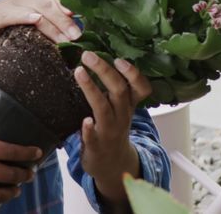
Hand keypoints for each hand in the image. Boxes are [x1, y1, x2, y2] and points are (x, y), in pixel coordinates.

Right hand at [0, 0, 81, 58]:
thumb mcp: (24, 31)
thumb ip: (42, 31)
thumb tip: (70, 42)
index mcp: (31, 2)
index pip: (57, 1)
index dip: (74, 8)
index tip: (91, 22)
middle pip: (50, 4)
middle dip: (67, 19)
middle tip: (80, 36)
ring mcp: (9, 6)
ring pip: (36, 8)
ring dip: (54, 21)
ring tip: (67, 35)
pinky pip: (12, 14)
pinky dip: (25, 15)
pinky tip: (35, 19)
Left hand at [74, 51, 151, 205]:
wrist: (112, 164)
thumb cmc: (112, 127)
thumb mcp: (119, 108)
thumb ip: (113, 87)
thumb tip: (98, 54)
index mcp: (129, 105)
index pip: (142, 88)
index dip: (133, 74)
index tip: (120, 58)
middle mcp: (122, 116)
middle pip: (119, 91)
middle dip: (105, 71)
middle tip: (88, 55)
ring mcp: (109, 130)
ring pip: (104, 109)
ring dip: (92, 90)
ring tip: (79, 72)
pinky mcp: (96, 145)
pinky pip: (93, 137)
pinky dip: (89, 129)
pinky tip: (85, 121)